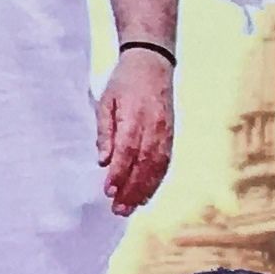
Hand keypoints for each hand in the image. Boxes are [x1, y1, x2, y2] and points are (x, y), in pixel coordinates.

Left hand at [95, 46, 173, 213]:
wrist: (153, 63)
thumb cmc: (124, 82)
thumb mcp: (106, 102)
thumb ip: (105, 132)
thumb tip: (102, 160)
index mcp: (134, 117)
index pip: (127, 151)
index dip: (118, 173)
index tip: (108, 191)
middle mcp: (154, 127)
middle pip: (144, 164)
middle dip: (131, 189)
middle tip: (118, 209)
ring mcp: (165, 131)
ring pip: (157, 166)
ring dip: (144, 189)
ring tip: (131, 207)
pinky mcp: (171, 134)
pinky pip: (166, 161)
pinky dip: (157, 179)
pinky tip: (147, 193)